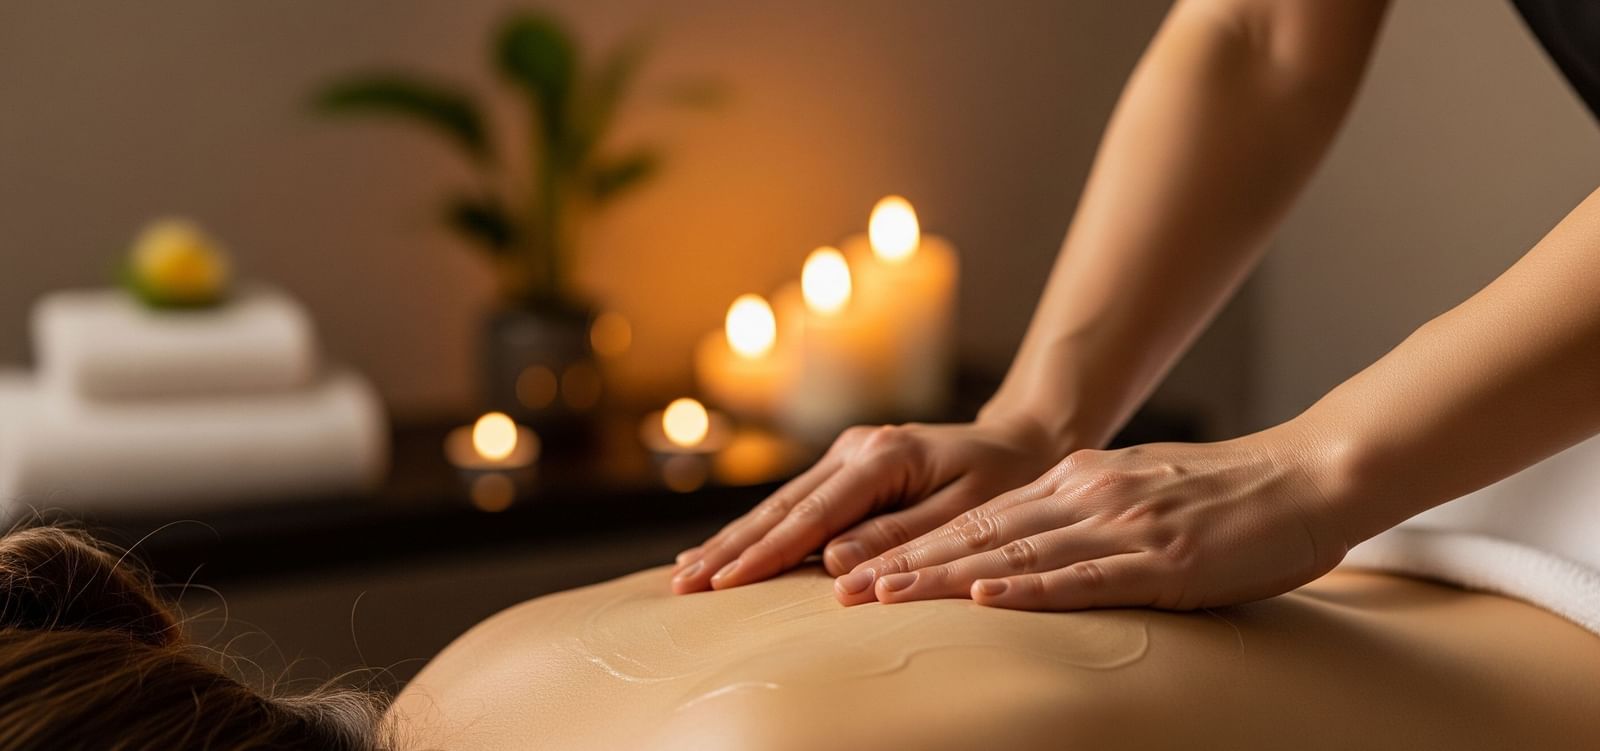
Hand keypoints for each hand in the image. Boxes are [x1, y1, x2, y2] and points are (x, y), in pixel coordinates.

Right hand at [670, 418, 1066, 593]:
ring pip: (780, 504)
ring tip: (686, 573)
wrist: (1023, 440)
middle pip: (782, 507)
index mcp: (884, 456)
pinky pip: (795, 504)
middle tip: (684, 584)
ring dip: (733, 541)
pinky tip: (723, 550)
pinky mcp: (847, 465)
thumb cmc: (1004, 480)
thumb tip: (834, 563)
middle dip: (731, 548)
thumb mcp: (966, 511)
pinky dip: (757, 529)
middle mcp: (857, 447)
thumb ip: (902, 536)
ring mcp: (848, 452)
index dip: (767, 552)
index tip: (726, 581)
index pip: (814, 514)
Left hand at [833, 425, 1352, 610]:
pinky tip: (986, 599)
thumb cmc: (1228, 495)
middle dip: (905, 562)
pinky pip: (1083, 576)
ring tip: (882, 596)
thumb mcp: (1139, 489)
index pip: (980, 517)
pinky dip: (1029, 589)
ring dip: (943, 578)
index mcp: (1079, 481)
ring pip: (1013, 553)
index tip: (862, 565)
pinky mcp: (1162, 560)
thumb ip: (1085, 509)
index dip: (916, 543)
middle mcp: (1086, 495)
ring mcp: (1121, 525)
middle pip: (977, 532)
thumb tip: (1034, 539)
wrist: (1308, 475)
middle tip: (841, 587)